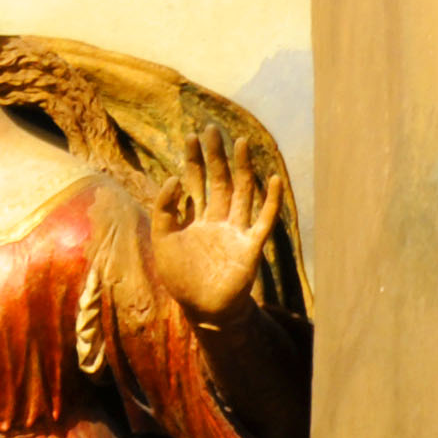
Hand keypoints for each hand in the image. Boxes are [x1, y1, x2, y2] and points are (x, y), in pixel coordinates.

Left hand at [145, 129, 281, 320]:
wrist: (202, 308)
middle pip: (220, 180)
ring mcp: (236, 230)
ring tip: (240, 142)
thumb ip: (164, 210)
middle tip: (213, 128)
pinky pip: (264, 219)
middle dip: (216, 156)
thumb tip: (172, 178)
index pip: (196, 181)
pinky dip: (270, 200)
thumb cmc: (181, 277)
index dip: (194, 160)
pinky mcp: (251, 245)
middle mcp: (219, 220)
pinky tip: (274, 179)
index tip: (191, 136)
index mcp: (197, 218)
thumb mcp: (162, 240)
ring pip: (243, 192)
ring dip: (243, 168)